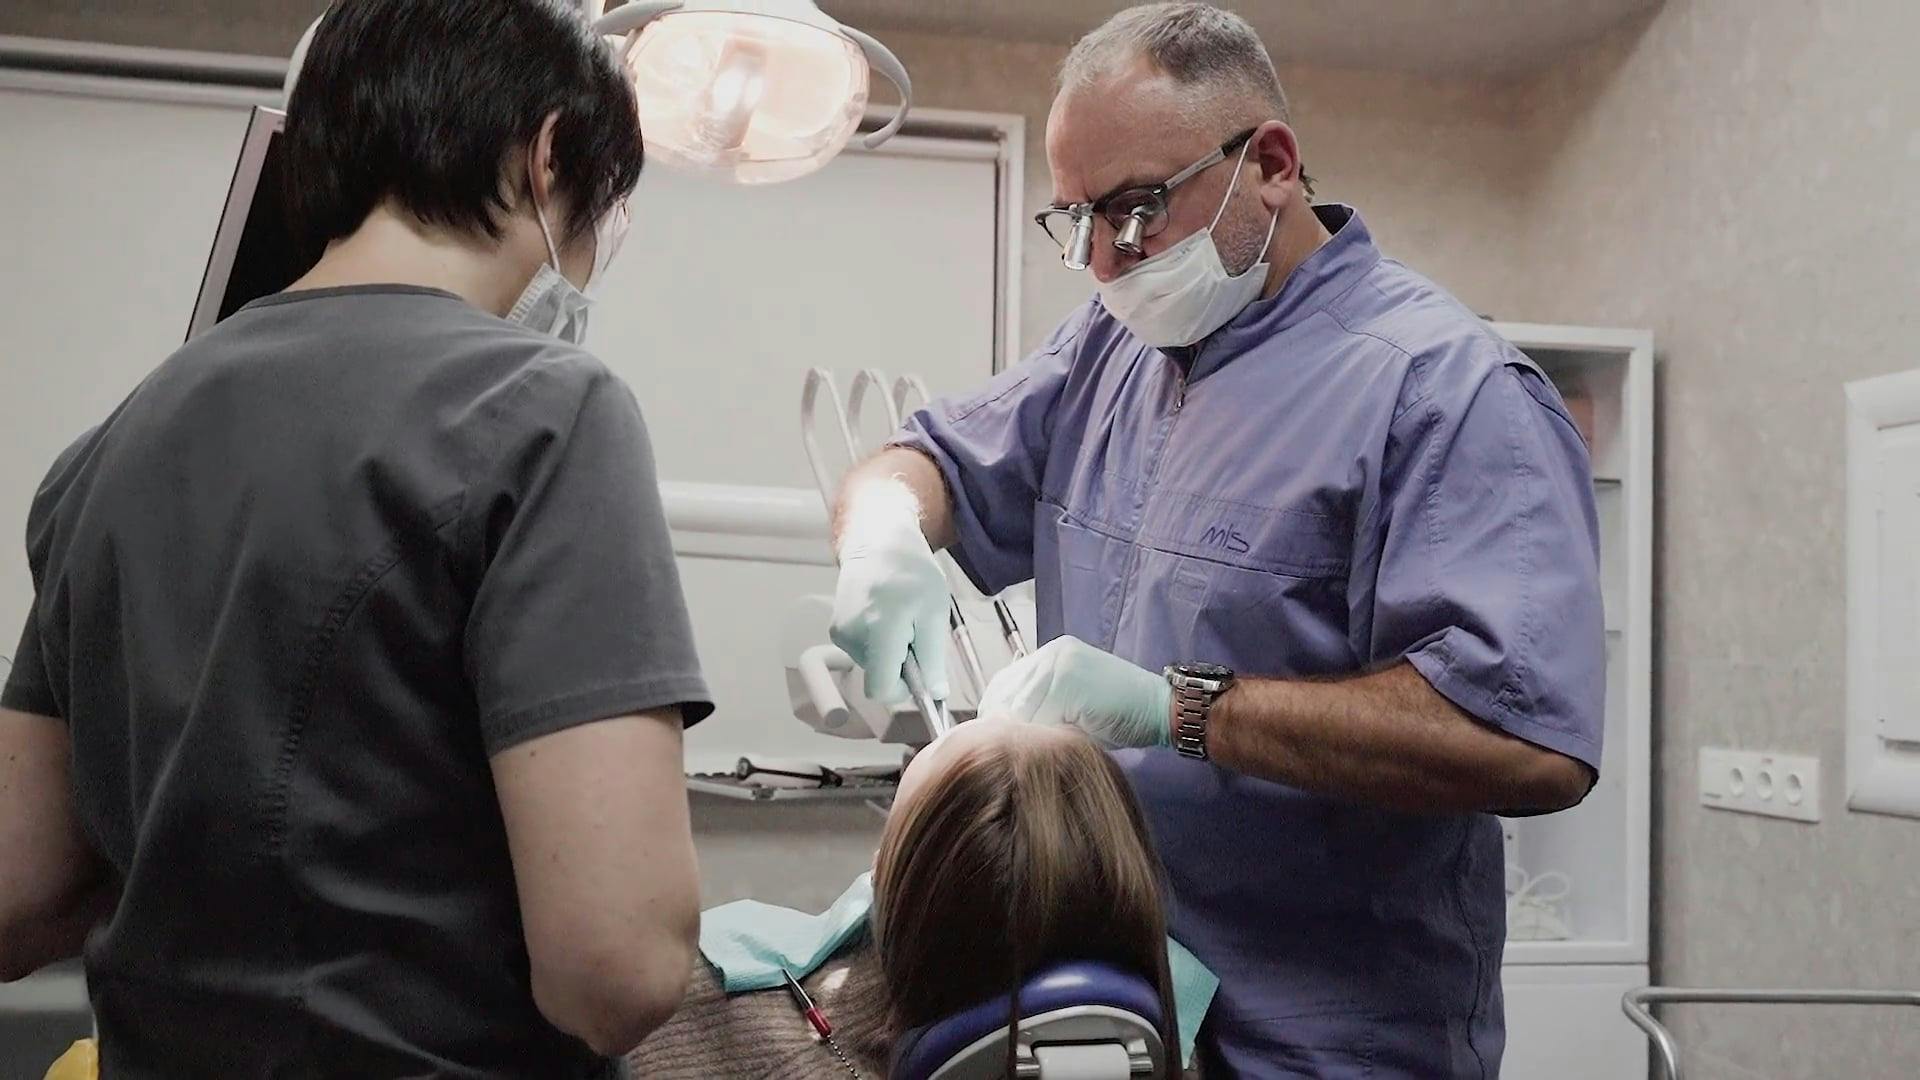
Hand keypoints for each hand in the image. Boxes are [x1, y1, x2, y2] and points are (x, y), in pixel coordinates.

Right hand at [829, 479, 950, 703]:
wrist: (877, 541)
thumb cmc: (912, 573)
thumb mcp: (934, 613)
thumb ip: (932, 659)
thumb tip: (934, 695)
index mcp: (879, 630)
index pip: (881, 690)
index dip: (904, 690)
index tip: (920, 672)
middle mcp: (851, 635)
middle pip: (879, 677)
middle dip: (901, 665)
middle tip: (915, 631)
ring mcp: (840, 632)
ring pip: (872, 664)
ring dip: (891, 651)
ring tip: (901, 617)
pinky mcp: (836, 629)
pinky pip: (864, 651)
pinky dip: (879, 642)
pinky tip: (886, 615)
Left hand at [976, 637, 1171, 748]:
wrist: (1159, 709)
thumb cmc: (1119, 713)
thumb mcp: (1074, 703)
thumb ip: (1043, 705)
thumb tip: (1005, 731)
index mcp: (1052, 654)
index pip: (1005, 683)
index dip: (996, 713)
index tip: (995, 739)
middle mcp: (1052, 653)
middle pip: (1007, 694)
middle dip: (1004, 726)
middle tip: (1007, 753)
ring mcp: (1061, 665)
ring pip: (1021, 709)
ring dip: (1024, 735)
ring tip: (1029, 754)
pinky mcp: (1069, 682)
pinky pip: (1040, 717)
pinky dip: (1040, 737)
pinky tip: (1048, 749)